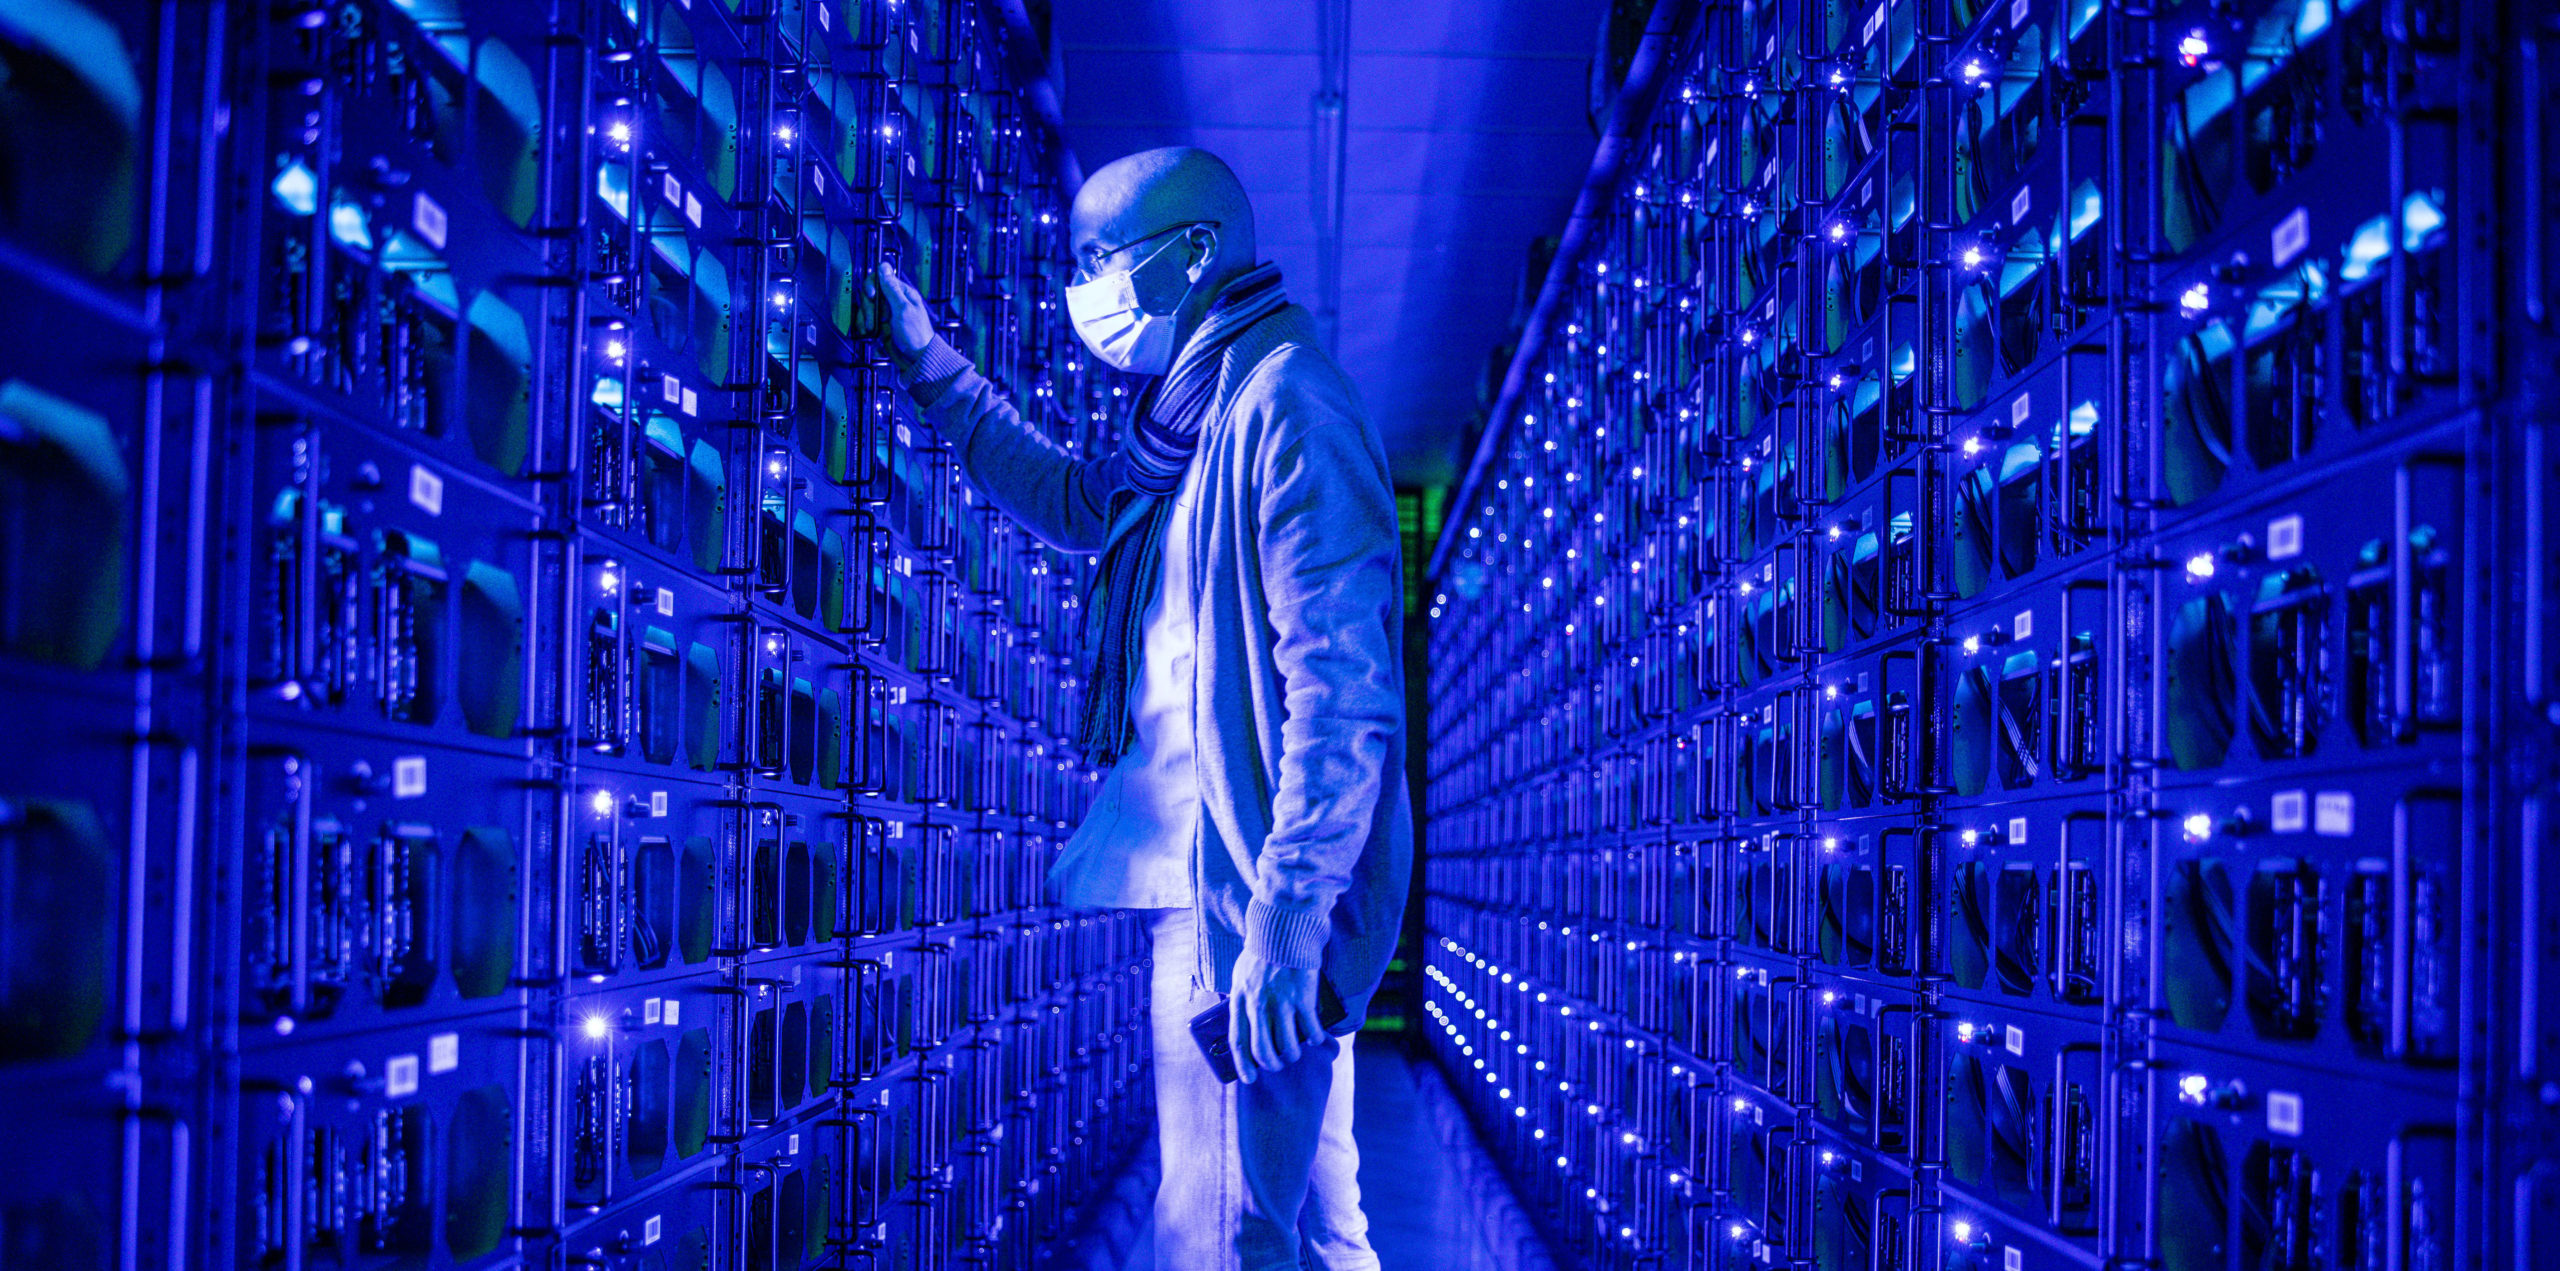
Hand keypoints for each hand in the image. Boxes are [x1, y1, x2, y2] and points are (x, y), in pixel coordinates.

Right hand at [870, 261, 935, 357]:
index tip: (872, 296)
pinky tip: (869, 333)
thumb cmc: (916, 335)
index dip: (872, 285)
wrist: (915, 359)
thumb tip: (884, 267)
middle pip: (870, 294)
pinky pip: (865, 320)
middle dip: (868, 307)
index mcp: (902, 293)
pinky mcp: (880, 325)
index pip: (881, 278)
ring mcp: (886, 313)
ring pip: (866, 308)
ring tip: (873, 329)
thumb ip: (892, 288)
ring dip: (865, 319)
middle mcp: (893, 301)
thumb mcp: (903, 309)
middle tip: (875, 319)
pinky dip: (864, 327)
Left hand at [1227, 952, 1323, 1083]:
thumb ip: (1240, 998)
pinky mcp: (1303, 998)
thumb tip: (1240, 1018)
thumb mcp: (1240, 975)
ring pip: (1287, 1046)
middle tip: (1278, 1066)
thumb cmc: (1261, 952)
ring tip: (1296, 1054)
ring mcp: (1281, 1003)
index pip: (1238, 1041)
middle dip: (1271, 1064)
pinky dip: (1314, 1038)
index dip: (1243, 1065)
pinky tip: (1316, 1039)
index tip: (1249, 1078)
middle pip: (1262, 1049)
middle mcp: (1258, 1005)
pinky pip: (1310, 1029)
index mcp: (1240, 1000)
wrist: (1283, 930)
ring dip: (1293, 1055)